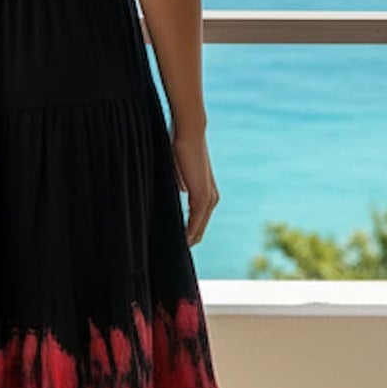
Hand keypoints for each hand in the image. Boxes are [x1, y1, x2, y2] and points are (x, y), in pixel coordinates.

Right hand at [172, 126, 218, 245]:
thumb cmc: (180, 147)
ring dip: (189, 239)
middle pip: (200, 227)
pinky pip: (196, 220)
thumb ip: (180, 183)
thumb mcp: (178, 170)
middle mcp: (211, 198)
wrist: (190, 134)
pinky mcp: (203, 196)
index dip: (187, 231)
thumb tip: (179, 189)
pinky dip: (189, 231)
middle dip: (189, 239)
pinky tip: (181, 241)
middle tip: (175, 253)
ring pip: (199, 226)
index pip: (197, 219)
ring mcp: (208, 198)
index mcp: (205, 192)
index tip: (175, 242)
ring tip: (177, 252)